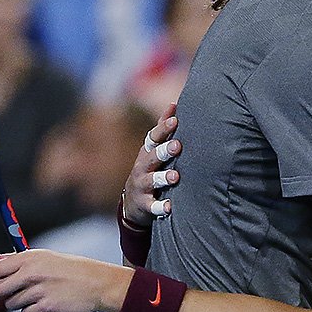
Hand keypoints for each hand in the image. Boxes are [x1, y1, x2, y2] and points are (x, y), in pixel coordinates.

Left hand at [0, 250, 132, 311]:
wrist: (96, 283)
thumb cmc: (70, 269)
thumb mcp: (45, 257)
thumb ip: (18, 260)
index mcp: (29, 259)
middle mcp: (31, 273)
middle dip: (2, 295)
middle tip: (16, 292)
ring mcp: (38, 291)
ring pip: (12, 304)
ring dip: (21, 303)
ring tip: (40, 295)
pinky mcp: (45, 307)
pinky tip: (48, 304)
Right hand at [122, 102, 181, 228]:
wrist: (133, 203)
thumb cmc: (149, 170)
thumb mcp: (152, 149)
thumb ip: (163, 129)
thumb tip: (174, 103)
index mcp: (147, 153)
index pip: (153, 138)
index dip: (163, 129)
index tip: (175, 120)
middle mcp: (142, 168)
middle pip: (152, 157)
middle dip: (164, 151)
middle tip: (177, 146)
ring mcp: (142, 187)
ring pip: (151, 181)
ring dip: (163, 178)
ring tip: (175, 177)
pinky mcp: (145, 205)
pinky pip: (153, 207)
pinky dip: (161, 207)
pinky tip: (170, 207)